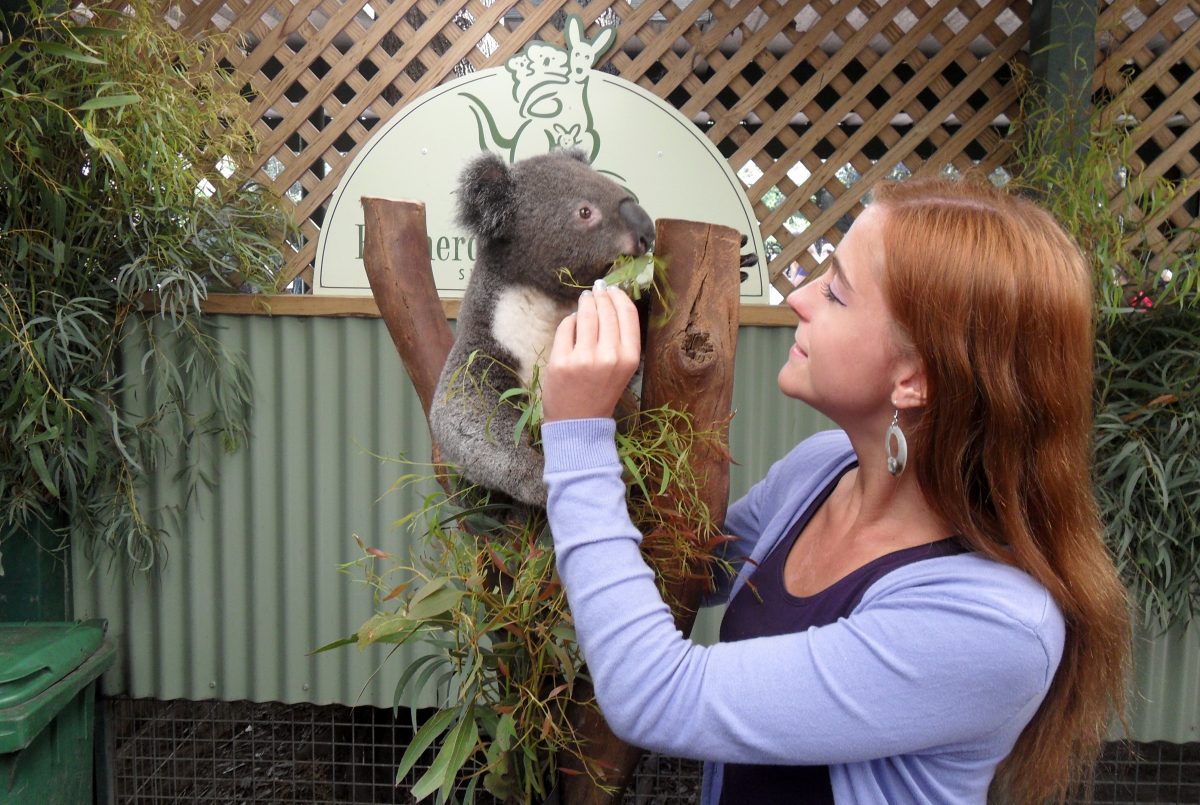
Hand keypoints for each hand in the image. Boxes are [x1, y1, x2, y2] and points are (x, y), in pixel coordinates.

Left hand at [542, 280, 640, 421]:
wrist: (579, 423)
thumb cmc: (601, 392)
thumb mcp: (621, 368)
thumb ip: (619, 339)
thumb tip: (610, 300)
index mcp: (629, 358)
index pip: (628, 314)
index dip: (619, 297)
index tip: (613, 289)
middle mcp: (609, 356)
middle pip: (606, 311)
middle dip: (601, 296)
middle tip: (597, 290)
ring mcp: (584, 358)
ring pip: (586, 315)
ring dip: (585, 302)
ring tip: (585, 299)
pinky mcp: (561, 361)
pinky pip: (566, 327)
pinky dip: (570, 321)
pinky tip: (573, 322)